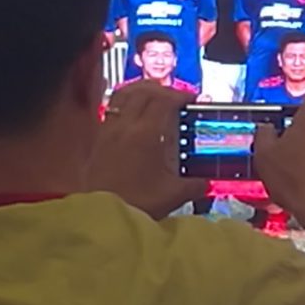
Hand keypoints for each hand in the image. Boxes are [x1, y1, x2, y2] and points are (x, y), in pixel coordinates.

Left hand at [84, 81, 207, 220]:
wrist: (103, 215)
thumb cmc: (138, 202)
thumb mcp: (173, 194)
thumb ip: (194, 185)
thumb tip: (205, 183)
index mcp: (145, 133)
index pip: (163, 100)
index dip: (179, 95)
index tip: (191, 100)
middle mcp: (125, 125)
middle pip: (143, 91)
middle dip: (163, 89)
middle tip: (176, 97)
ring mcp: (109, 130)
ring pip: (124, 94)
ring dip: (142, 90)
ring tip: (155, 96)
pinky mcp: (99, 138)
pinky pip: (113, 108)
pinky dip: (127, 102)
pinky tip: (134, 113)